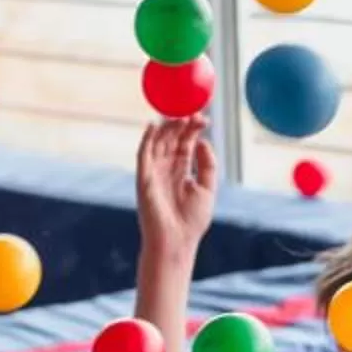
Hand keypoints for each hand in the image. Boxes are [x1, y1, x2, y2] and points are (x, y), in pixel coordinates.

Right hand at [136, 115, 217, 256]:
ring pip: (158, 143)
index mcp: (181, 171)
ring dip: (166, 127)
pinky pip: (143, 155)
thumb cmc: (191, 221)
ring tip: (178, 114)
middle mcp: (166, 169)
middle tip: (191, 109)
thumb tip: (204, 142)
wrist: (176, 242)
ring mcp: (154, 173)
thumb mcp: (207, 188)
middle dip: (180, 123)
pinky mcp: (144, 179)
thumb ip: (207, 164)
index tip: (203, 117)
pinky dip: (146, 140)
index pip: (185, 142)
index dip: (193, 128)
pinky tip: (153, 126)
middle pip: (172, 139)